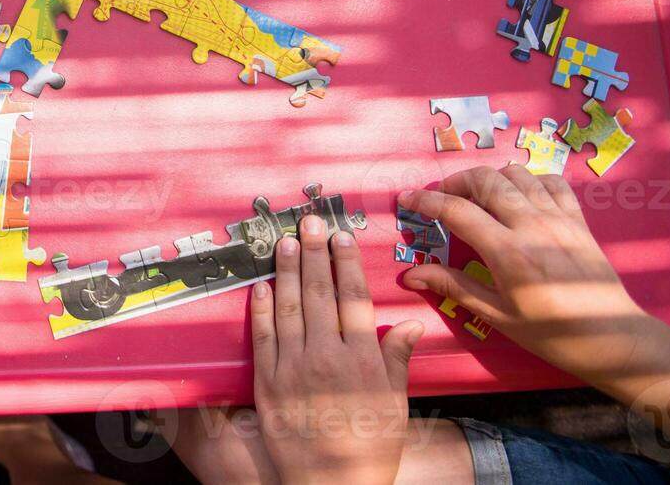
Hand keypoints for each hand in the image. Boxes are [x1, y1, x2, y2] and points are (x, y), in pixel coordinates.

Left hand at [252, 216, 422, 484]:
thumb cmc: (369, 448)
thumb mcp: (395, 405)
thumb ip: (396, 359)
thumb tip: (409, 322)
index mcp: (361, 361)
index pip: (353, 299)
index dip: (346, 264)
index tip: (341, 238)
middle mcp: (325, 358)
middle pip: (320, 294)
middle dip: (315, 253)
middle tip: (310, 222)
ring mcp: (292, 369)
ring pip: (289, 307)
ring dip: (287, 271)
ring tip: (286, 241)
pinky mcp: (267, 382)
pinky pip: (263, 337)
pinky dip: (261, 308)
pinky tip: (262, 284)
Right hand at [399, 167, 669, 404]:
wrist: (611, 338)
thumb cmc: (550, 333)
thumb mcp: (497, 316)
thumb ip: (454, 287)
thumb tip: (411, 274)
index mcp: (508, 252)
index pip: (457, 211)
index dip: (426, 201)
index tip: (407, 199)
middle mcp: (532, 225)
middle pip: (485, 180)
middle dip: (455, 182)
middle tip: (442, 199)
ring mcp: (558, 218)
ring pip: (516, 174)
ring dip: (490, 179)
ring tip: (479, 197)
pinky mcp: (578, 219)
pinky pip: (551, 181)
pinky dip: (530, 180)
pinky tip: (520, 197)